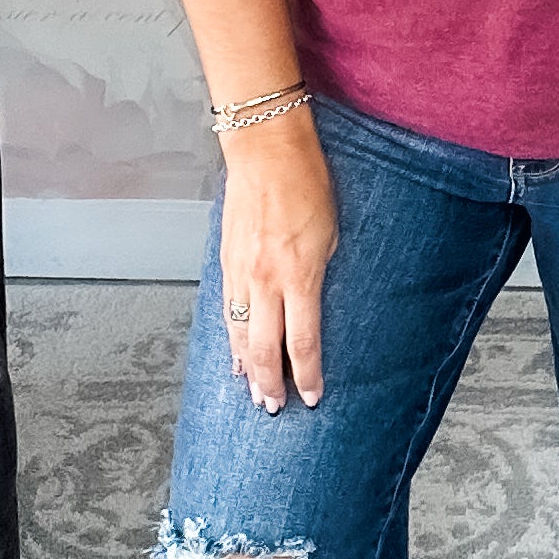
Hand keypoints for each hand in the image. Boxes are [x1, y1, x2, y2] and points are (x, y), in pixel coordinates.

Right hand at [217, 109, 336, 410]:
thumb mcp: (332, 233)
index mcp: (299, 275)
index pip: (303, 342)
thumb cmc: (306, 183)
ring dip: (247, 367)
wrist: (265, 151)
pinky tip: (234, 352)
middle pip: (266, 349)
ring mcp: (241, 272)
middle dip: (271, 383)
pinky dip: (231, 336)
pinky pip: (227, 310)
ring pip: (240, 334)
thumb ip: (320, 273)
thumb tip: (313, 301)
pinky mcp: (226, 262)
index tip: (312, 397)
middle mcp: (266, 280)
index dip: (307, 375)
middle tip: (275, 408)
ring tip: (252, 392)